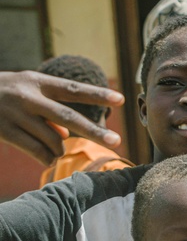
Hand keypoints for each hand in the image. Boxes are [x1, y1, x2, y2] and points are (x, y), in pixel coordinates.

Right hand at [0, 71, 123, 164]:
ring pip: (52, 139)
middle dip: (94, 131)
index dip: (97, 94)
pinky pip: (35, 150)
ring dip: (60, 148)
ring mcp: (13, 113)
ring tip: (58, 151)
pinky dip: (46, 157)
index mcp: (36, 81)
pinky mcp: (2, 130)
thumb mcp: (25, 92)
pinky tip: (49, 159)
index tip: (121, 99)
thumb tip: (65, 136)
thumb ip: (48, 110)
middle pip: (68, 116)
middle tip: (117, 141)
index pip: (73, 89)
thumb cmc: (1, 94)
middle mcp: (27, 96)